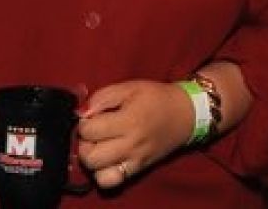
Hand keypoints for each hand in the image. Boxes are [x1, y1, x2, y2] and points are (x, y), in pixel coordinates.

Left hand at [76, 80, 193, 189]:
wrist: (184, 114)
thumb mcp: (129, 87)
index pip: (89, 130)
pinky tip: (108, 159)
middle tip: (94, 132)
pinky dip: (103, 173)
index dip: (84, 122)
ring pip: (98, 173)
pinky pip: (112, 181)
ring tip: (100, 146)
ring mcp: (135, 160)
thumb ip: (102, 97)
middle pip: (90, 156)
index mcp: (129, 120)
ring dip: (93, 160)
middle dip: (85, 143)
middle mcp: (131, 144)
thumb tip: (83, 112)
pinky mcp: (138, 169)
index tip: (92, 116)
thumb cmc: (155, 98)